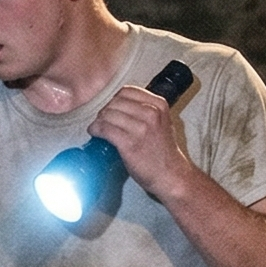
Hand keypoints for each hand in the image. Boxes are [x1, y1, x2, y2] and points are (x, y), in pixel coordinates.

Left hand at [90, 83, 191, 201]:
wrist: (170, 175)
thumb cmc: (164, 152)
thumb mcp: (162, 122)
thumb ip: (147, 110)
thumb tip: (121, 105)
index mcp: (159, 105)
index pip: (127, 91)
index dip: (114, 100)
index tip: (111, 109)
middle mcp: (151, 114)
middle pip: (115, 102)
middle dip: (105, 111)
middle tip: (102, 121)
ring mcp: (141, 128)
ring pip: (108, 115)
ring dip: (98, 121)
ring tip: (98, 128)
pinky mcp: (129, 143)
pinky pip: (105, 129)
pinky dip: (95, 129)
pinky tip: (94, 133)